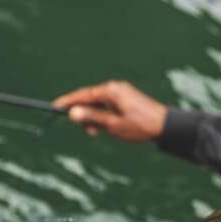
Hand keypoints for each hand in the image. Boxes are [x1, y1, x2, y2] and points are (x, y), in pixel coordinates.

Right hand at [53, 80, 167, 141]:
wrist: (165, 126)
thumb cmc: (140, 126)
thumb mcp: (113, 125)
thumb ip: (92, 118)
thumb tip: (72, 113)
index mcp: (111, 91)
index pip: (83, 94)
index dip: (68, 101)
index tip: (55, 107)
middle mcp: (115, 88)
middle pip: (90, 100)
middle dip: (85, 115)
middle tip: (89, 132)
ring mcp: (121, 93)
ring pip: (99, 105)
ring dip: (95, 119)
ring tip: (101, 133)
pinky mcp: (126, 99)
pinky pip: (108, 106)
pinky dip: (104, 117)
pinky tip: (108, 128)